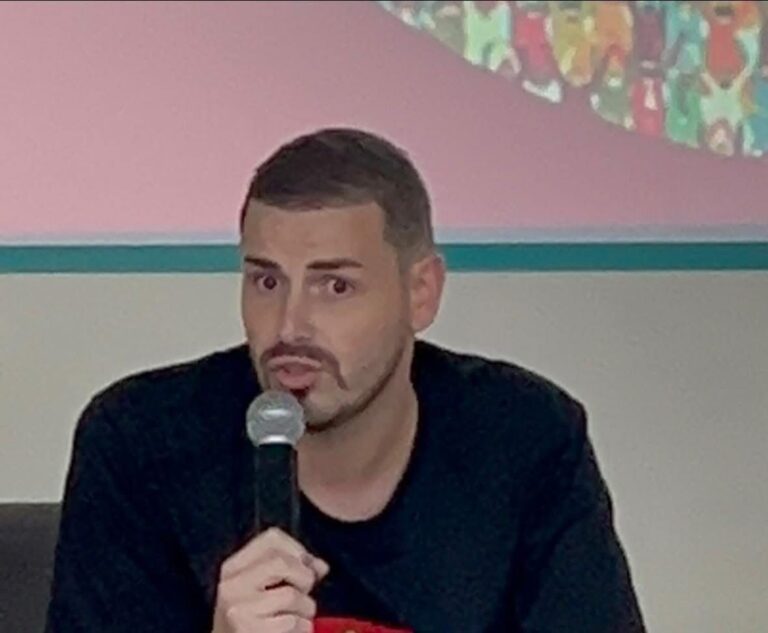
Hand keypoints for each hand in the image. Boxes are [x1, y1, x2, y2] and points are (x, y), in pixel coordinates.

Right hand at [212, 527, 329, 632]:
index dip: (297, 549)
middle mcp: (232, 585)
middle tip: (304, 594)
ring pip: (290, 595)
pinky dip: (302, 628)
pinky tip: (292, 632)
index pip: (272, 538)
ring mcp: (238, 609)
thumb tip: (321, 566)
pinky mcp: (249, 631)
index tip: (305, 566)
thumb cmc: (252, 622)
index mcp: (233, 567)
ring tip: (297, 617)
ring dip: (306, 608)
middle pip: (282, 562)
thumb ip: (293, 571)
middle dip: (304, 578)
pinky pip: (293, 622)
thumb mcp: (264, 590)